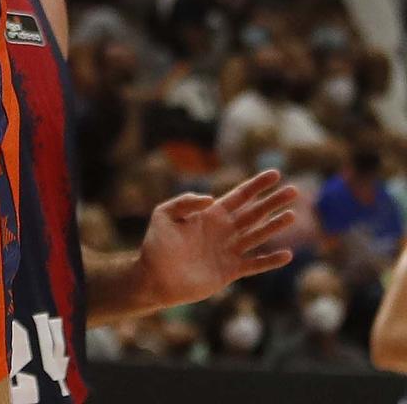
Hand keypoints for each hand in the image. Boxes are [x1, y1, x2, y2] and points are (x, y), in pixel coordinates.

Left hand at [135, 170, 297, 308]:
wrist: (156, 277)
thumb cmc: (157, 244)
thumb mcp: (165, 214)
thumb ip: (185, 202)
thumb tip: (211, 199)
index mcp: (211, 214)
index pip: (240, 196)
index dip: (257, 185)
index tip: (275, 174)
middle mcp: (224, 230)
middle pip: (254, 212)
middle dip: (273, 201)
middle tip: (294, 191)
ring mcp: (228, 251)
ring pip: (258, 235)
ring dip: (275, 226)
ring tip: (292, 215)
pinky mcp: (230, 272)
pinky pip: (254, 264)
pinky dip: (270, 260)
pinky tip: (286, 254)